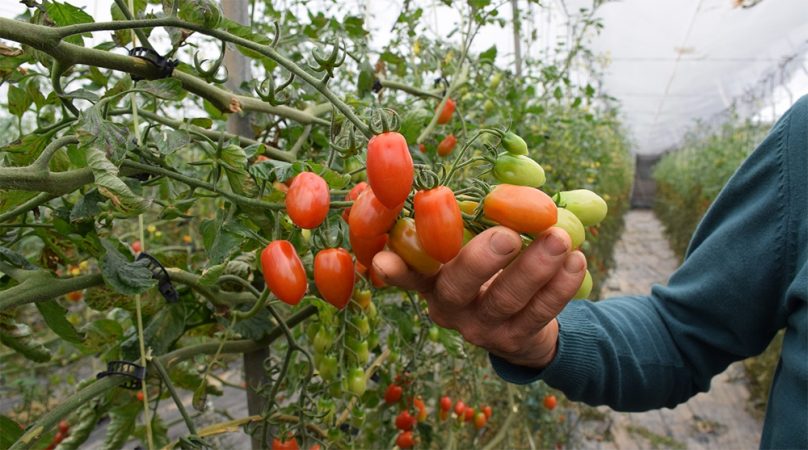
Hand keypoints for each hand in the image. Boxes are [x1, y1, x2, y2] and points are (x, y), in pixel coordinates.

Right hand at [372, 226, 586, 368]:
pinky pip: (538, 313)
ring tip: (559, 237)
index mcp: (431, 278)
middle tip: (508, 234)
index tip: (381, 259)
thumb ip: (484, 212)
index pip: (408, 272)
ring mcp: (480, 328)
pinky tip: (575, 260)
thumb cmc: (495, 264)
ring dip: (535, 266)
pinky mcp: (513, 340)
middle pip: (457, 286)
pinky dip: (559, 286)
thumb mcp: (479, 240)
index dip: (395, 267)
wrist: (523, 324)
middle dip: (482, 259)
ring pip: (505, 299)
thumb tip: (515, 161)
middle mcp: (448, 306)